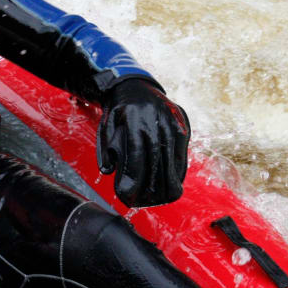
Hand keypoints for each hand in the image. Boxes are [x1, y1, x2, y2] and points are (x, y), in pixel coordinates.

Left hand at [97, 77, 189, 207]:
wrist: (137, 86)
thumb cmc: (119, 111)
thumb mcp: (106, 125)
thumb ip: (105, 147)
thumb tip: (108, 171)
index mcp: (134, 120)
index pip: (136, 154)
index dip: (134, 178)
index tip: (128, 195)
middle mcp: (155, 120)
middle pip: (156, 159)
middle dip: (151, 185)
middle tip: (146, 202)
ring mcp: (171, 121)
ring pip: (173, 158)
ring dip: (168, 182)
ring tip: (163, 198)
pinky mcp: (182, 124)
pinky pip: (182, 152)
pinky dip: (179, 170)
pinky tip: (174, 183)